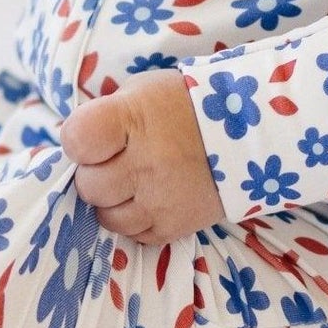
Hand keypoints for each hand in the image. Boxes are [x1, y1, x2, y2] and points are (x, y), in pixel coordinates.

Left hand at [59, 71, 226, 246]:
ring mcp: (161, 200)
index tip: (92, 139)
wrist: (251, 130)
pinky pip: (136, 235)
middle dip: (96, 173)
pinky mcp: (176, 226)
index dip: (77, 142)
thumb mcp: (141, 92)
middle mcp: (144, 164)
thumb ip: (107, 116)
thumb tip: (77, 144)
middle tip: (115, 161)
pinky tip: (149, 198)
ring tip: (132, 182)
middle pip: (89, 185)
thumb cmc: (185, 103)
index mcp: (131, 120)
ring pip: (107, 217)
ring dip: (113, 201)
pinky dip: (137, 220)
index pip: (76, 140)